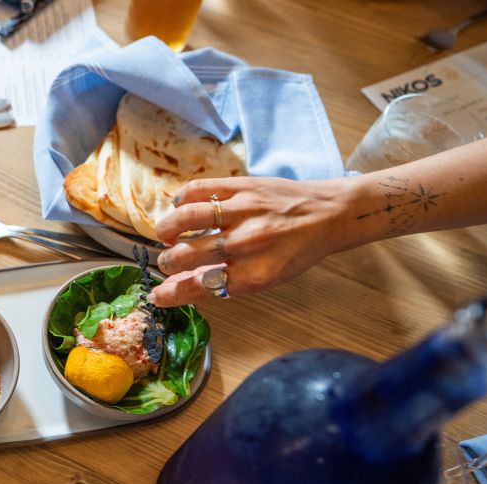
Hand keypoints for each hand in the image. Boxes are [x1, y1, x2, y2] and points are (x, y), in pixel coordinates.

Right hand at [149, 176, 351, 306]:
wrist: (329, 213)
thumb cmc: (297, 251)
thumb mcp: (267, 276)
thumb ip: (226, 281)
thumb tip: (181, 284)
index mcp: (255, 273)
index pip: (201, 287)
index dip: (172, 294)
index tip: (157, 295)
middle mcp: (248, 243)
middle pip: (187, 255)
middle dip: (167, 262)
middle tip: (167, 262)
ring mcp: (244, 210)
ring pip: (186, 219)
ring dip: (166, 230)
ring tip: (166, 236)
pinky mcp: (243, 185)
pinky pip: (198, 190)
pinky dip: (181, 200)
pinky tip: (181, 208)